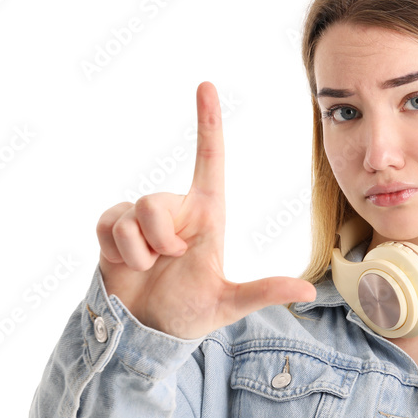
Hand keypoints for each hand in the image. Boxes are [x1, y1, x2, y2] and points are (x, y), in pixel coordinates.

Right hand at [96, 81, 315, 339]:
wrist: (146, 332)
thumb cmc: (189, 313)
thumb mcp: (228, 303)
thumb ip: (264, 293)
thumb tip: (309, 294)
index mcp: (207, 214)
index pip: (209, 159)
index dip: (208, 122)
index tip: (206, 85)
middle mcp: (174, 209)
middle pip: (155, 200)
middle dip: (160, 239)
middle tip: (170, 263)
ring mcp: (141, 217)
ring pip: (132, 214)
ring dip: (139, 250)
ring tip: (149, 267)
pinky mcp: (113, 226)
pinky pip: (109, 224)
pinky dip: (118, 250)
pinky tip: (126, 264)